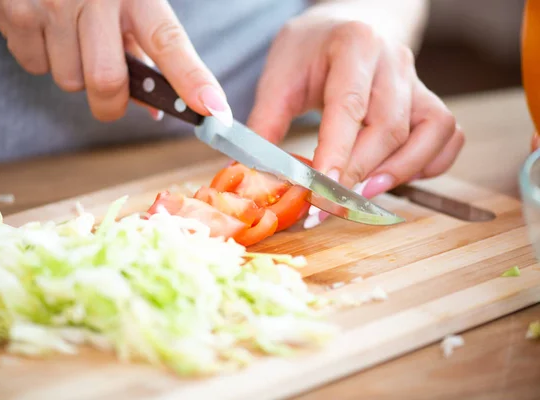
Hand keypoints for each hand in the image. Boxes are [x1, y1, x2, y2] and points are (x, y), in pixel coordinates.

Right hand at [0, 0, 231, 124]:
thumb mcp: (128, 1)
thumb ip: (142, 49)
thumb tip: (152, 109)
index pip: (168, 43)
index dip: (192, 80)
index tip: (214, 110)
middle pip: (107, 82)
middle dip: (111, 102)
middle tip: (111, 93)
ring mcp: (52, 5)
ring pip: (69, 81)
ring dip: (75, 72)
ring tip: (72, 36)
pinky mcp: (14, 12)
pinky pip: (34, 66)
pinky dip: (42, 57)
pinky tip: (46, 28)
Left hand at [246, 4, 463, 225]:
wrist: (351, 20)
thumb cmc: (312, 48)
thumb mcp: (279, 73)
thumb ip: (266, 120)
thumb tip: (252, 172)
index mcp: (353, 46)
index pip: (349, 106)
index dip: (337, 154)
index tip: (319, 193)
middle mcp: (393, 61)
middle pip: (389, 127)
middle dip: (358, 175)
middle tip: (327, 207)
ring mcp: (417, 80)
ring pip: (430, 131)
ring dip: (398, 172)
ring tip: (361, 195)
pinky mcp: (428, 99)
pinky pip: (447, 135)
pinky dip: (429, 163)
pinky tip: (393, 176)